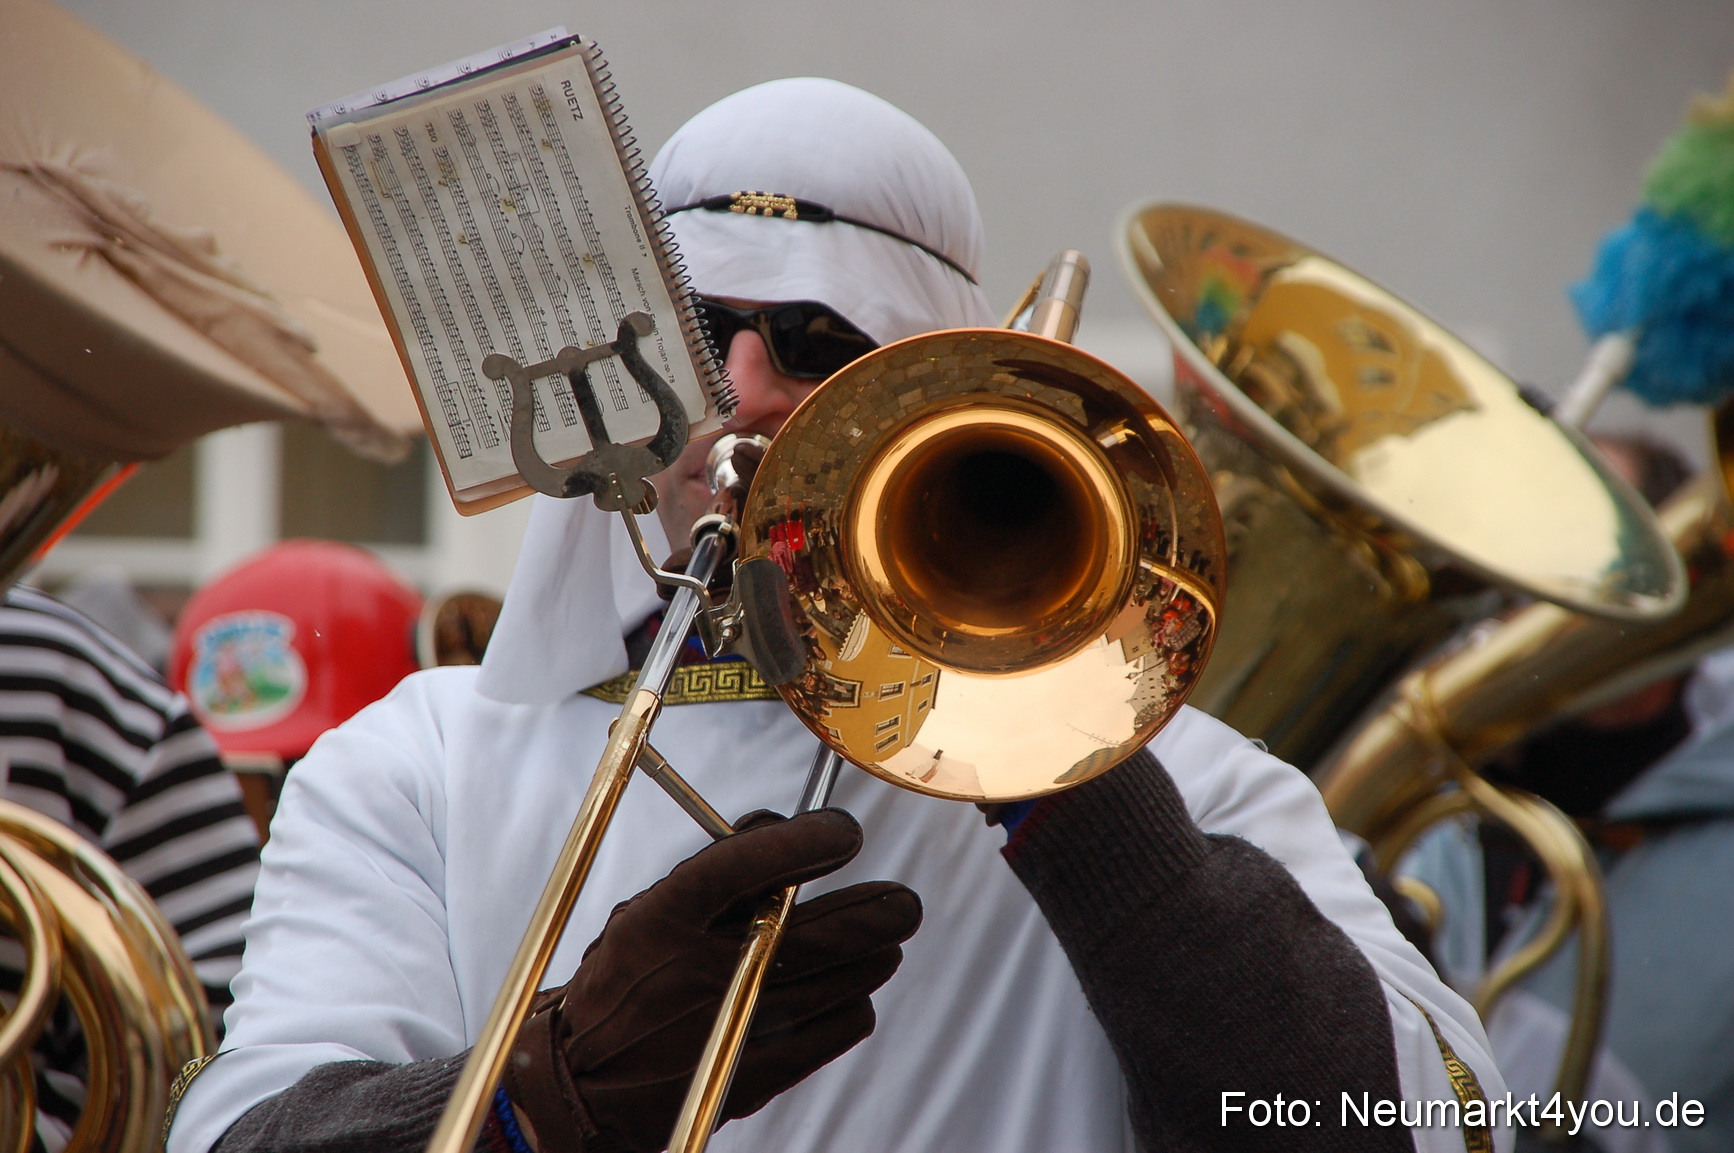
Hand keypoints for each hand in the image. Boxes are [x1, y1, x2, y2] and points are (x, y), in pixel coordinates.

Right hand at [504, 809, 920, 1152]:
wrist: (585, 1085)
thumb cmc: (621, 984)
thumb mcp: (645, 911)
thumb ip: (714, 867)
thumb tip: (781, 823)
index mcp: (665, 917)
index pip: (749, 862)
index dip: (809, 839)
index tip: (845, 831)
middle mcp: (705, 968)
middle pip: (829, 929)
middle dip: (883, 907)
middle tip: (903, 901)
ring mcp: (737, 1022)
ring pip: (849, 976)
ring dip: (874, 952)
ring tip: (879, 942)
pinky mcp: (760, 1069)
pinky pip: (843, 1024)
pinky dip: (853, 1002)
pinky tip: (844, 992)